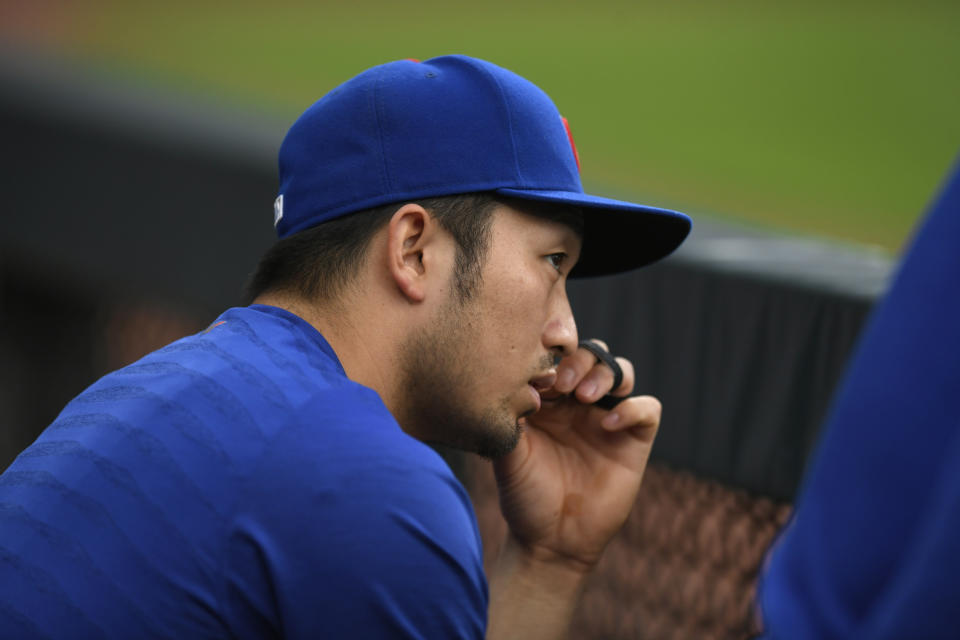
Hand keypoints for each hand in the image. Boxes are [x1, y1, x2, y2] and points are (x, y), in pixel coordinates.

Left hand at [493, 340, 661, 569]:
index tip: (537, 373)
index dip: (550, 357)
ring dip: (605, 373)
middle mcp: (578, 403)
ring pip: (619, 371)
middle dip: (578, 361)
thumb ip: (509, 420)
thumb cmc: (525, 495)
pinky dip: (634, 407)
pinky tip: (609, 423)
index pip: (556, 358)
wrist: (552, 540)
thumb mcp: (508, 455)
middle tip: (562, 385)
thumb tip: (516, 385)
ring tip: (584, 397)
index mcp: (547, 399)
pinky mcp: (634, 440)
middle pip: (589, 356)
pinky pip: (648, 408)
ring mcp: (607, 418)